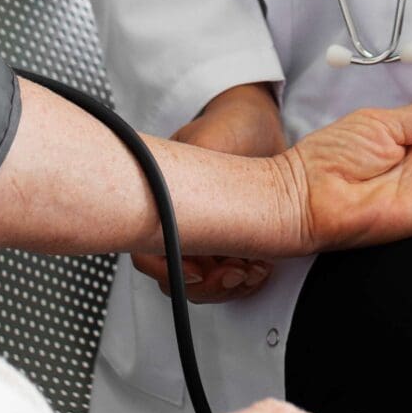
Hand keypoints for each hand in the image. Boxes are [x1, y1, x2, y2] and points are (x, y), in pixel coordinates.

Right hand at [132, 83, 285, 302]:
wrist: (261, 127)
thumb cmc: (229, 127)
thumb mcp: (208, 140)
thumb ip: (190, 163)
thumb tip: (182, 192)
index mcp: (164, 207)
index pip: (148, 255)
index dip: (168, 271)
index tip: (197, 271)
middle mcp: (182, 228)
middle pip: (178, 279)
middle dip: (207, 286)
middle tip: (234, 272)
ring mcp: (208, 240)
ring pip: (205, 285)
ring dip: (230, 286)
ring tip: (254, 268)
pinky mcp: (234, 245)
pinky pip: (232, 279)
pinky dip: (248, 280)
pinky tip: (263, 266)